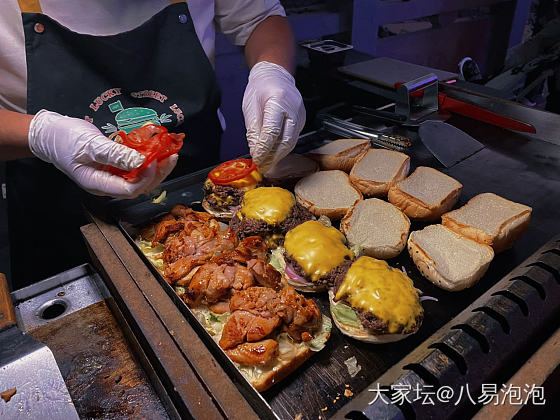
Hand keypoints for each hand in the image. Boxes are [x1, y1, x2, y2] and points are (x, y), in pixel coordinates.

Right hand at [28, 110, 176, 197]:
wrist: (50, 134)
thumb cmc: (65, 139)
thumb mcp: (90, 145)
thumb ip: (115, 154)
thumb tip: (141, 161)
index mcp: (98, 184)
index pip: (130, 189)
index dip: (146, 177)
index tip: (154, 160)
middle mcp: (108, 184)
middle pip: (140, 186)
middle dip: (158, 173)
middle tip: (172, 156)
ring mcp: (112, 176)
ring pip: (140, 177)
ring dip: (157, 166)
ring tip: (170, 152)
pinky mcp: (115, 167)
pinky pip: (135, 167)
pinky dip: (147, 159)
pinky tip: (156, 149)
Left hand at [242, 61, 305, 171]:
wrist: (275, 75)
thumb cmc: (260, 89)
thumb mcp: (250, 107)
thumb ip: (253, 131)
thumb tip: (255, 152)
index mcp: (278, 101)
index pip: (272, 131)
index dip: (264, 149)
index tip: (256, 160)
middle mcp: (293, 109)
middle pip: (286, 140)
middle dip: (273, 157)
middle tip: (262, 167)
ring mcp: (300, 115)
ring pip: (291, 142)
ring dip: (278, 156)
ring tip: (267, 164)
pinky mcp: (302, 121)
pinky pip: (293, 138)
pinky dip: (282, 148)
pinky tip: (273, 154)